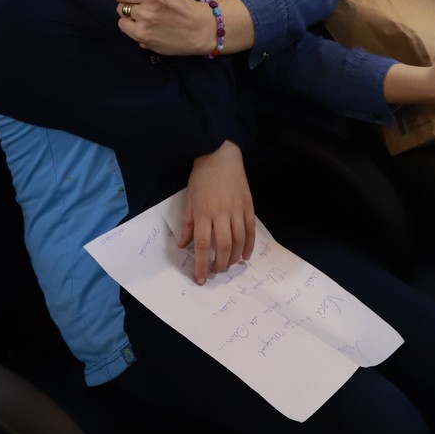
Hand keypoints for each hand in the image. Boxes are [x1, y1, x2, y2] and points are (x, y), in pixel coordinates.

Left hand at [103, 0, 217, 54]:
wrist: (199, 28)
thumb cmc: (176, 1)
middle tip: (145, 2)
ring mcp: (148, 16)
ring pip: (119, 8)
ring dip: (130, 11)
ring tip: (148, 14)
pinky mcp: (143, 34)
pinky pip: (122, 24)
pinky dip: (131, 26)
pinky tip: (146, 25)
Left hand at [178, 141, 254, 284]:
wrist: (220, 155)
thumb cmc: (201, 177)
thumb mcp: (189, 199)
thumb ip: (188, 224)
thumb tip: (183, 245)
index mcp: (203, 212)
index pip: (201, 244)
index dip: (201, 264)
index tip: (200, 278)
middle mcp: (221, 213)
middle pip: (222, 246)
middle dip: (220, 264)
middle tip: (216, 271)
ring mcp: (237, 209)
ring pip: (239, 240)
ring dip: (234, 257)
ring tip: (229, 264)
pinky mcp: (248, 205)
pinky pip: (251, 230)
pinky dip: (249, 245)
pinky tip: (245, 256)